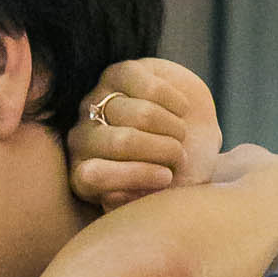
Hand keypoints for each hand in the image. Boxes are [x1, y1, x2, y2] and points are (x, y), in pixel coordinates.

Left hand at [68, 59, 221, 209]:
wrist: (195, 132)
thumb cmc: (178, 171)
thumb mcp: (168, 196)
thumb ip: (146, 203)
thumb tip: (112, 198)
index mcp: (85, 176)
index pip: (92, 177)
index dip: (135, 177)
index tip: (167, 178)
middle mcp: (82, 139)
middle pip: (123, 142)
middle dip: (164, 150)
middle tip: (181, 155)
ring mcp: (96, 103)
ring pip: (140, 114)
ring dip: (173, 127)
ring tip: (181, 135)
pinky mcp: (117, 74)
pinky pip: (149, 87)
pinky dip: (174, 101)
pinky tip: (180, 110)